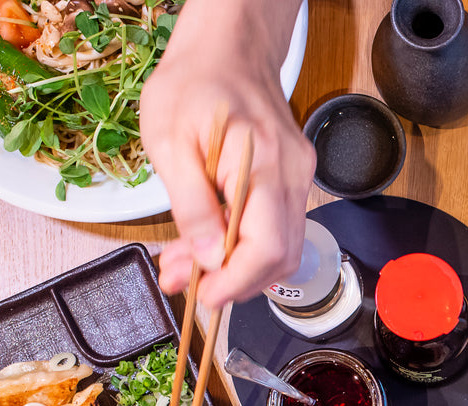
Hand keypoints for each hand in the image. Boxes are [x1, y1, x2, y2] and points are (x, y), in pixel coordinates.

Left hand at [140, 0, 313, 307]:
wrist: (227, 48)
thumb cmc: (194, 84)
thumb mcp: (169, 142)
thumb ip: (191, 204)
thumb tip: (208, 258)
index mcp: (262, 163)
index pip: (266, 248)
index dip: (237, 282)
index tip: (204, 294)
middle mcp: (291, 174)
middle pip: (281, 257)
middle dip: (234, 282)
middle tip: (187, 281)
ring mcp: (298, 177)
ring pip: (281, 248)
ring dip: (237, 268)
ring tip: (189, 262)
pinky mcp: (293, 180)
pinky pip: (277, 227)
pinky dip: (244, 245)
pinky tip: (210, 239)